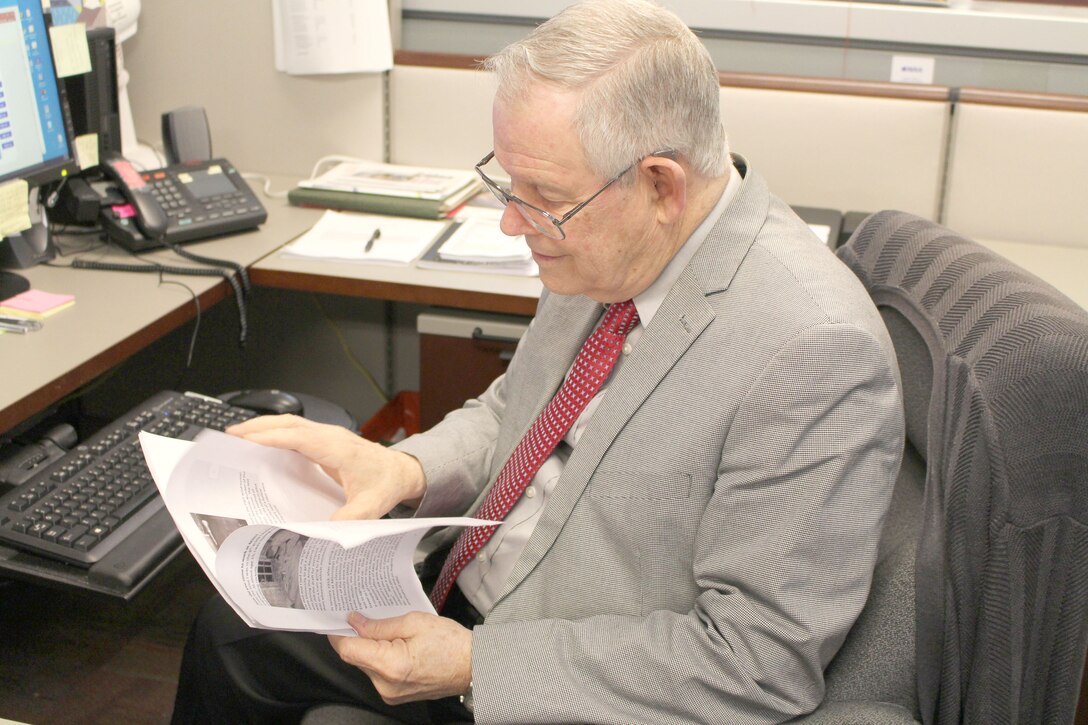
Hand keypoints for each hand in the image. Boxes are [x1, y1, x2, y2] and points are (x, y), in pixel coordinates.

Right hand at [226, 415, 425, 519]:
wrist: (401, 471)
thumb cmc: (386, 483)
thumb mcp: (370, 507)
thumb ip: (349, 520)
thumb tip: (325, 532)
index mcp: (339, 449)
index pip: (300, 438)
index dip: (273, 438)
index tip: (248, 441)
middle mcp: (331, 436)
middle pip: (290, 423)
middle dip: (258, 426)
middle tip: (230, 435)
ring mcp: (327, 435)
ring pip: (291, 423)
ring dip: (264, 426)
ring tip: (237, 435)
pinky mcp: (324, 440)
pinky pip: (295, 431)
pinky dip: (274, 432)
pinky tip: (260, 442)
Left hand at [329, 611, 472, 704]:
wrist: (473, 666)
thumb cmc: (451, 643)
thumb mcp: (414, 621)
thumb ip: (380, 624)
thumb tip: (355, 622)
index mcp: (391, 665)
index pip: (349, 649)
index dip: (338, 632)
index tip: (337, 619)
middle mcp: (386, 684)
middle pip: (356, 657)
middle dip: (358, 637)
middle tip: (367, 618)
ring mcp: (390, 693)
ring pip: (366, 665)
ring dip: (371, 647)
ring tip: (391, 632)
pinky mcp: (394, 695)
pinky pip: (377, 673)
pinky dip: (380, 658)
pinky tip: (396, 645)